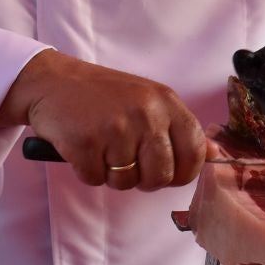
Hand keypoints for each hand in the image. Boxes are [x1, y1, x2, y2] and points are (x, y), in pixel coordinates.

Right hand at [0, 51, 206, 190]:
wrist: (52, 81)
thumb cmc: (102, 95)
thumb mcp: (147, 100)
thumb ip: (176, 128)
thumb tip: (212, 155)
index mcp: (165, 102)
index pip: (194, 151)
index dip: (183, 172)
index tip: (168, 173)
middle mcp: (145, 114)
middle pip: (160, 176)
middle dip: (143, 180)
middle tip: (126, 162)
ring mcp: (115, 128)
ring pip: (126, 182)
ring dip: (111, 174)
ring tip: (101, 147)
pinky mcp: (85, 143)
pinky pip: (95, 179)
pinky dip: (86, 171)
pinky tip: (83, 147)